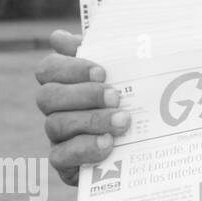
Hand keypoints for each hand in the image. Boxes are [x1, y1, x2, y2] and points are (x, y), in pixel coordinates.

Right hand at [35, 30, 130, 186]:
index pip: (48, 68)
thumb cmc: (135, 97)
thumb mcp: (128, 71)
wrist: (153, 142)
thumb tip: (59, 37)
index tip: (102, 71)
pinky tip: (107, 144)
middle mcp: (56, 108)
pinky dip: (84, 148)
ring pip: (56, 124)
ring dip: (91, 121)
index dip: (70, 68)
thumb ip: (105, 51)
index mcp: (66, 82)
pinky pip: (60, 156)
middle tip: (115, 97)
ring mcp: (58, 136)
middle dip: (83, 95)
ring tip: (123, 121)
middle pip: (48, 96)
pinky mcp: (66, 163)